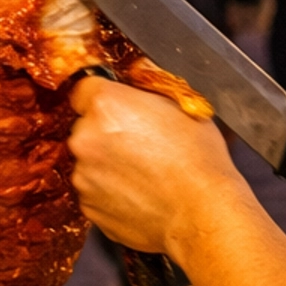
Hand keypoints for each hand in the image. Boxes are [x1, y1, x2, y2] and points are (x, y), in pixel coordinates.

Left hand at [68, 78, 241, 254]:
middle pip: (85, 126)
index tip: (118, 108)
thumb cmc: (199, 159)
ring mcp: (84, 176)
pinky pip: (94, 192)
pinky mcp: (89, 207)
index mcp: (106, 105)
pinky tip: (140, 193)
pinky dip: (110, 192)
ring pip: (89, 161)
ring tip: (145, 173)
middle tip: (141, 143)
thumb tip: (138, 73)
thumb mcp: (184, 105)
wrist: (202, 213)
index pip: (84, 88)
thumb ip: (150, 85)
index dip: (104, 98)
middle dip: (106, 132)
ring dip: (108, 163)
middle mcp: (85, 138)